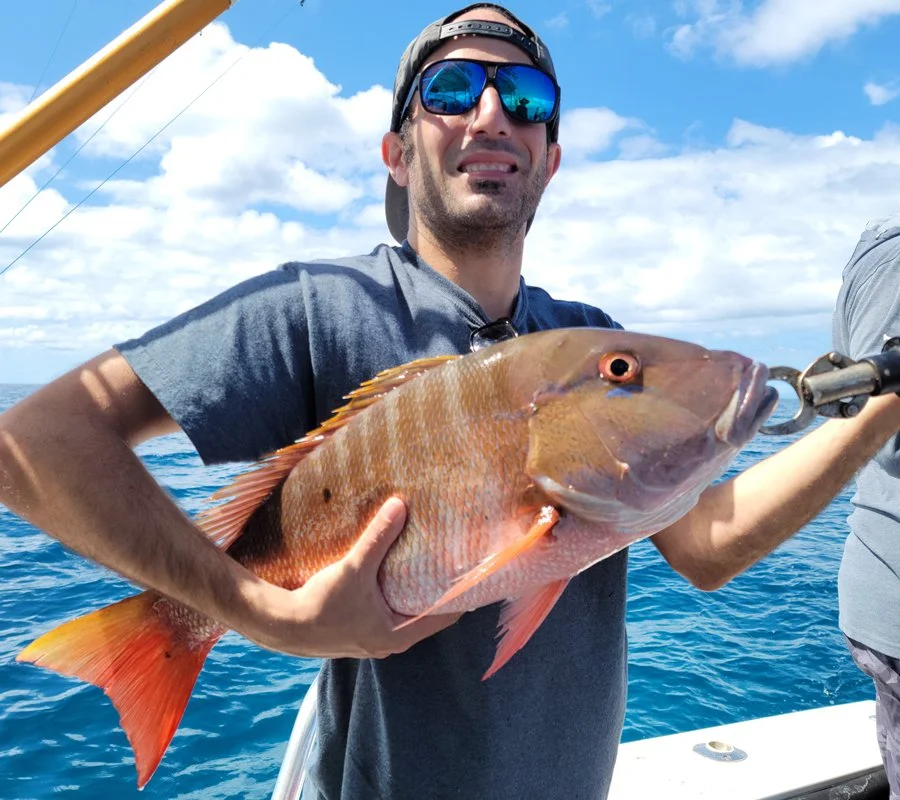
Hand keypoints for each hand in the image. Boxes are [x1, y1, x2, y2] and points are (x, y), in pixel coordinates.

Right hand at [239, 497, 460, 657]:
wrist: (279, 625)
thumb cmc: (319, 604)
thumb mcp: (353, 568)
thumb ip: (378, 538)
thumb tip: (400, 505)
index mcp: (396, 636)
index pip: (443, 618)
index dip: (460, 598)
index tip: (476, 576)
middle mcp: (388, 644)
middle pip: (426, 617)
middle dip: (438, 593)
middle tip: (454, 566)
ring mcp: (370, 641)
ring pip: (404, 616)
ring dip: (414, 596)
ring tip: (427, 569)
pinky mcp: (355, 633)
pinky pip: (386, 615)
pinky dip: (394, 599)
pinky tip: (392, 580)